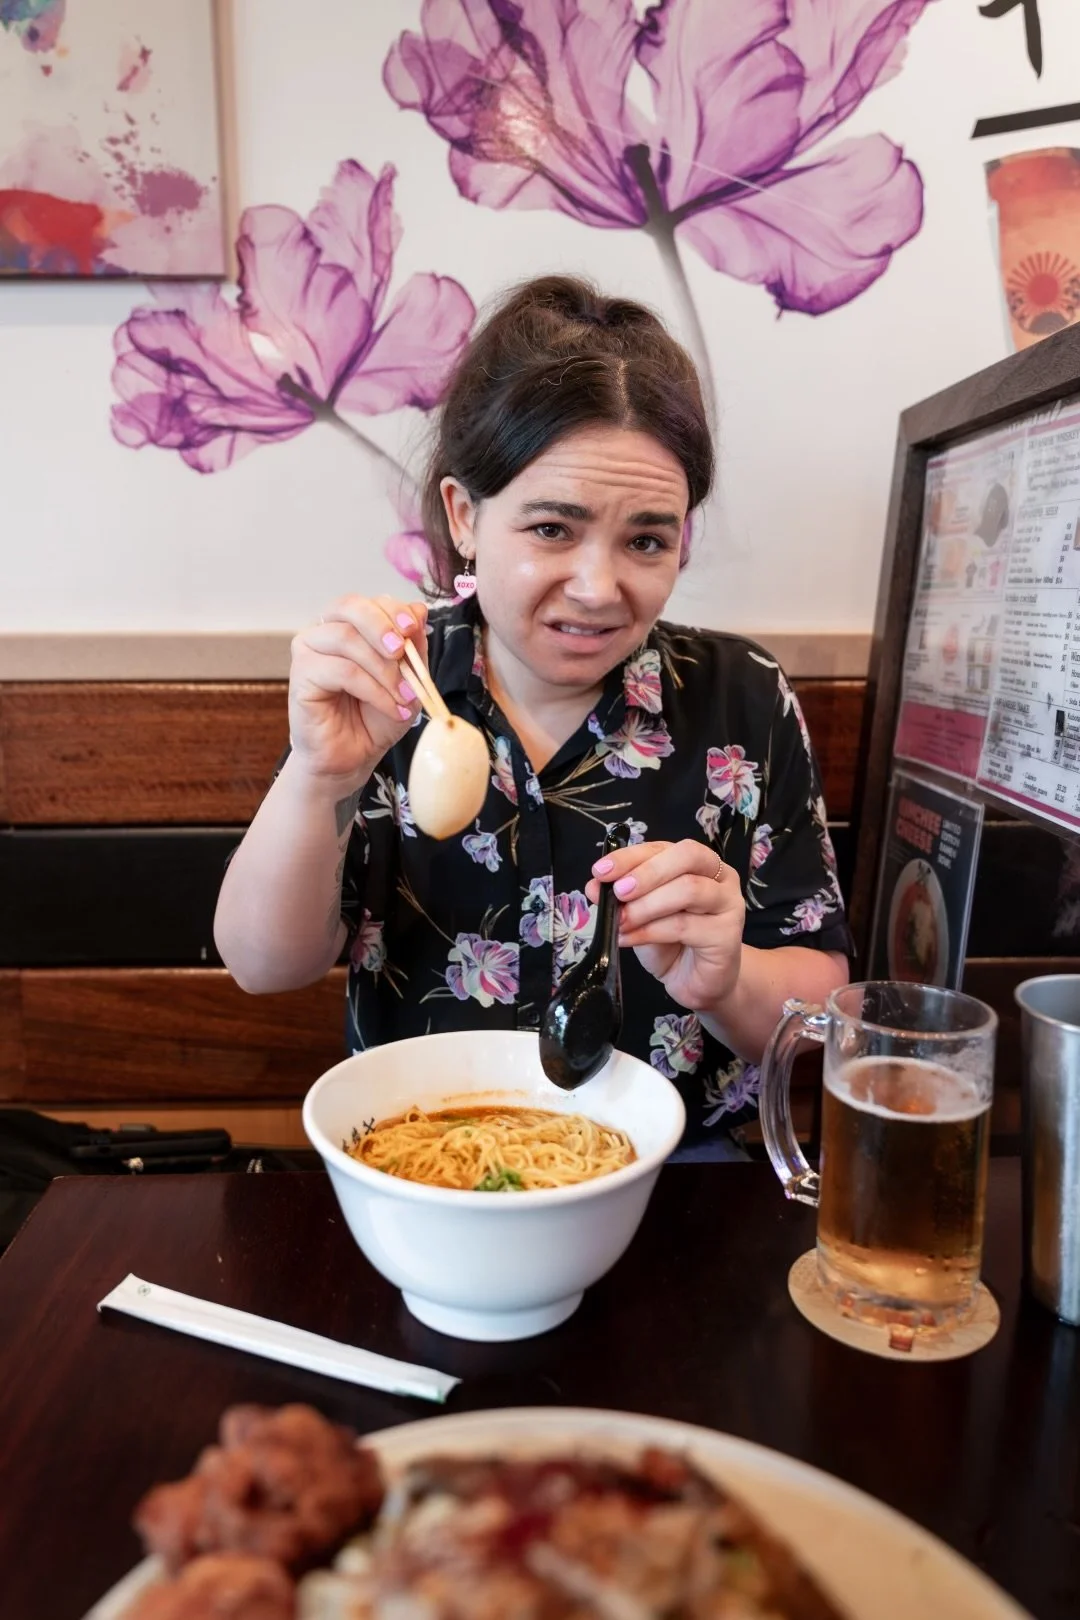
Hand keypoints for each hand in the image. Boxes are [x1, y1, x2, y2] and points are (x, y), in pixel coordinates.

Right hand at [287, 594, 428, 781]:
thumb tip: (419, 609)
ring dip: (384, 669)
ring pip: (347, 639)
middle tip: (402, 652)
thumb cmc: (376, 717)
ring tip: (405, 696)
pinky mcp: (300, 675)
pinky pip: (342, 671)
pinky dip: (373, 689)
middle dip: (382, 625)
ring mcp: (308, 650)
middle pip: (350, 606)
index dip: (393, 610)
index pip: (370, 602)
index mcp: (350, 624)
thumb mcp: (407, 679)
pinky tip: (391, 707)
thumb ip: (413, 645)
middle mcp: (325, 631)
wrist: (353, 757)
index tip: (414, 629)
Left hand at [586, 839, 744, 1016]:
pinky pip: (684, 925)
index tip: (600, 871)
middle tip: (619, 892)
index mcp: (696, 863)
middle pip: (687, 856)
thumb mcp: (639, 915)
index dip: (630, 856)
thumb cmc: (671, 943)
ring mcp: (729, 903)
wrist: (694, 982)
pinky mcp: (727, 934)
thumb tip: (594, 885)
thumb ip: (621, 898)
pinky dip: (650, 931)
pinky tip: (629, 939)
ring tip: (620, 922)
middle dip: (647, 873)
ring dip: (647, 905)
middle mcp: (719, 876)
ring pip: (688, 889)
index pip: (663, 847)